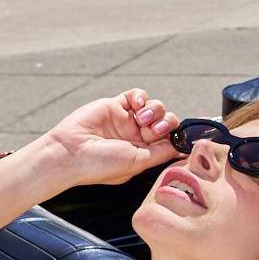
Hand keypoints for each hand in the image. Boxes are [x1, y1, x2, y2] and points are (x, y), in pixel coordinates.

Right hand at [39, 88, 177, 186]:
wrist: (71, 152)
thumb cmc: (100, 164)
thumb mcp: (138, 162)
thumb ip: (162, 152)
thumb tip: (182, 149)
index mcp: (143, 154)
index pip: (169, 140)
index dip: (178, 135)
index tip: (187, 134)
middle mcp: (135, 137)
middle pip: (165, 121)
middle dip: (166, 123)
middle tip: (155, 129)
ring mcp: (125, 120)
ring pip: (154, 107)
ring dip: (155, 110)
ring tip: (143, 119)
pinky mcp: (115, 105)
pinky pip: (136, 95)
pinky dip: (141, 96)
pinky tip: (137, 105)